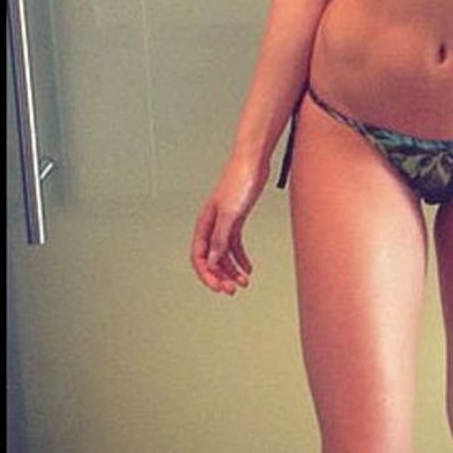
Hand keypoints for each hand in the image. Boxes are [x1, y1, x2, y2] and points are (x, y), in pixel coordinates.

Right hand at [191, 157, 260, 294]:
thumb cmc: (240, 181)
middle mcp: (212, 225)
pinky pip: (235, 244)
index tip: (219, 287)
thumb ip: (221, 238)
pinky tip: (248, 268)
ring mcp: (225, 222)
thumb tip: (213, 260)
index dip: (207, 274)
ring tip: (244, 282)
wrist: (253, 161)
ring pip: (224, 254)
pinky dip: (241, 258)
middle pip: (211, 258)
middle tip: (232, 290)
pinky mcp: (237, 219)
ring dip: (232, 269)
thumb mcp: (231, 214)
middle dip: (220, 276)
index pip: (200, 256)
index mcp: (205, 224)